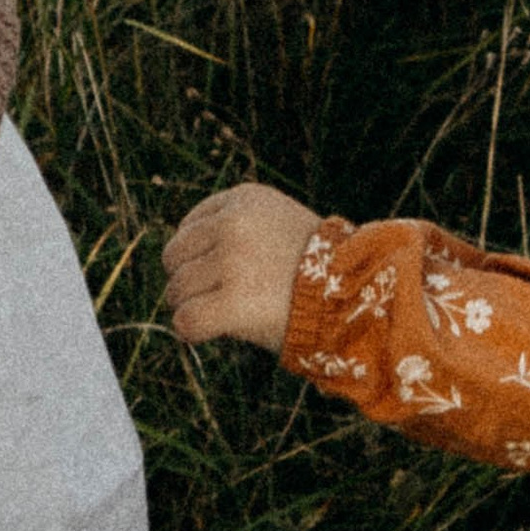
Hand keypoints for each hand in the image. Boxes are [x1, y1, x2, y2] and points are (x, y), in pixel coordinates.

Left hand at [164, 183, 320, 353]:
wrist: (355, 291)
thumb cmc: (314, 265)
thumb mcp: (276, 224)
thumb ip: (233, 229)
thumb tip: (175, 262)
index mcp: (246, 199)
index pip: (190, 225)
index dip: (197, 254)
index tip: (218, 272)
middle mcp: (235, 224)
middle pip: (174, 257)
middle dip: (188, 280)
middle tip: (215, 296)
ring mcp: (233, 261)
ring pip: (177, 291)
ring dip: (192, 307)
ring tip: (221, 314)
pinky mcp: (232, 301)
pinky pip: (186, 321)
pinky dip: (192, 332)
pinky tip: (211, 332)